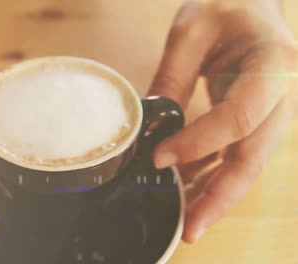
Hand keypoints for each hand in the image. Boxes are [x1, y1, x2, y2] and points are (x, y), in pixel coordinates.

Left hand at [149, 0, 297, 242]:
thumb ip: (172, 78)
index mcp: (274, 66)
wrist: (255, 5)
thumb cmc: (228, 6)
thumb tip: (152, 127)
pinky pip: (239, 156)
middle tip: (190, 228)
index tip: (159, 157)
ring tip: (188, 221)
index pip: (239, 117)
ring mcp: (276, 113)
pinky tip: (192, 191)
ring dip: (217, 195)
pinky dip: (215, 176)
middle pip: (253, 157)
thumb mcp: (192, 31)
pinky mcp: (260, 121)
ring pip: (248, 164)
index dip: (199, 143)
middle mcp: (285, 96)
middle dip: (219, 196)